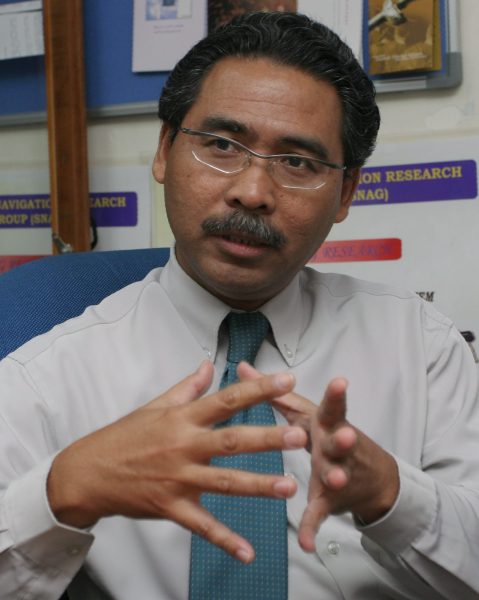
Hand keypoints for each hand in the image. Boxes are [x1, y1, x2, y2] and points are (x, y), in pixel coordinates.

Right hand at [47, 361, 306, 562]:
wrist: (88, 472)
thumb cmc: (124, 435)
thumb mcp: (155, 405)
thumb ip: (187, 386)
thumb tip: (208, 365)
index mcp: (182, 418)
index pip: (226, 399)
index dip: (257, 389)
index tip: (286, 381)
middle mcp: (183, 446)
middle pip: (231, 441)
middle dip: (267, 438)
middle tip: (299, 436)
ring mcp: (178, 478)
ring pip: (223, 482)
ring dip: (258, 485)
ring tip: (290, 487)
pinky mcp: (171, 507)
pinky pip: (202, 526)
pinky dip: (225, 540)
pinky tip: (248, 553)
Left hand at [238, 364, 399, 551]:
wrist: (371, 477)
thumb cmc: (328, 435)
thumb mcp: (304, 412)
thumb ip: (273, 391)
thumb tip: (244, 368)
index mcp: (326, 424)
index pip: (333, 408)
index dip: (337, 396)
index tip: (340, 382)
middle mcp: (335, 446)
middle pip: (341, 441)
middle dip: (342, 439)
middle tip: (344, 435)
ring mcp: (336, 473)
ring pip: (335, 475)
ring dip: (333, 477)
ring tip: (332, 479)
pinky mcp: (330, 500)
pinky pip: (319, 514)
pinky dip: (311, 527)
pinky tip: (305, 542)